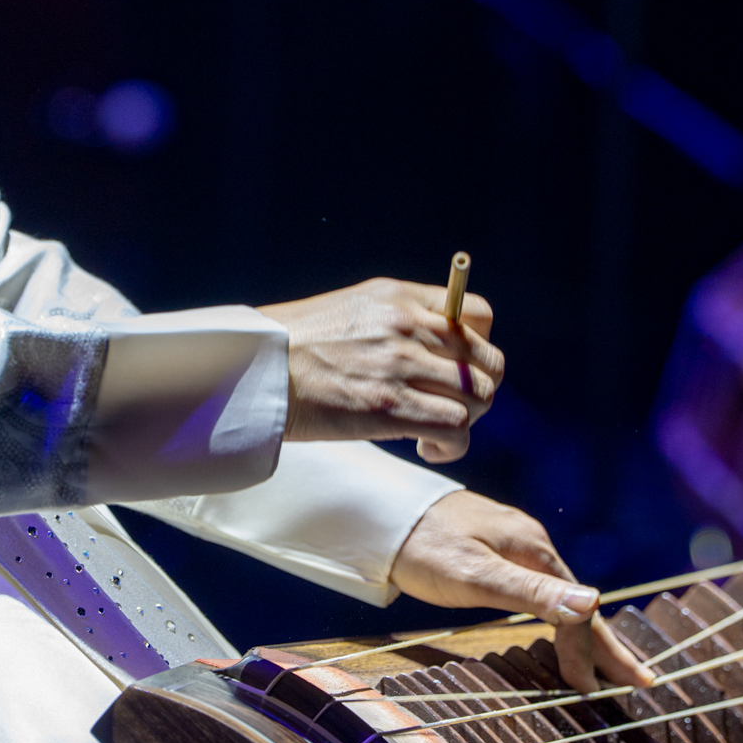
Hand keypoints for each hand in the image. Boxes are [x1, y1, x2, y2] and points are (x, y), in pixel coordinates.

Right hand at [258, 277, 501, 462]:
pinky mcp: (389, 406)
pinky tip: (427, 446)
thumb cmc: (297, 345)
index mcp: (400, 296)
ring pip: (479, 396)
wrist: (255, 369)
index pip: (478, 313)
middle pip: (488, 360)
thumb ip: (400, 317)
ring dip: (467, 421)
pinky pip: (455, 428)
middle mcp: (407, 325)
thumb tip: (442, 343)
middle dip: (479, 389)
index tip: (455, 367)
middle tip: (450, 406)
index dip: (479, 345)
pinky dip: (452, 444)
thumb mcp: (353, 307)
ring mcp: (400, 365)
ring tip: (436, 430)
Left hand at [386, 492, 656, 694]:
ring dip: (585, 634)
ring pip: (561, 597)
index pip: (577, 612)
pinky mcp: (494, 549)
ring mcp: (513, 544)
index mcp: (534, 550)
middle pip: (578, 603)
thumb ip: (531, 592)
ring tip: (606, 666)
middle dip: (608, 645)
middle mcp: (531, 544)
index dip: (589, 653)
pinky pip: (543, 589)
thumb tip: (593, 603)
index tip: (595, 692)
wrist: (379, 514)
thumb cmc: (421, 547)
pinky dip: (559, 617)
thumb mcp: (474, 575)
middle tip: (640, 680)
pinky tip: (559, 630)